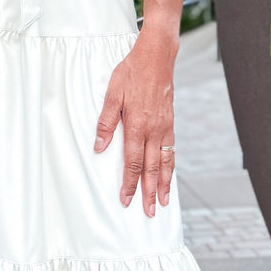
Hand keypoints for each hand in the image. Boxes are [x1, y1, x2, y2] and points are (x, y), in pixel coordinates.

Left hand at [94, 27, 177, 215]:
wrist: (156, 57)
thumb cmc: (131, 73)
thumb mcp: (112, 95)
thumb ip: (106, 123)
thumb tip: (99, 148)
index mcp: (137, 126)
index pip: (132, 163)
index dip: (129, 183)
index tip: (126, 200)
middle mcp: (154, 130)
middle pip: (151, 169)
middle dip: (149, 192)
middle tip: (150, 212)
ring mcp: (164, 127)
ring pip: (165, 162)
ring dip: (164, 184)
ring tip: (164, 201)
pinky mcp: (170, 122)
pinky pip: (172, 150)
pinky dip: (171, 166)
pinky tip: (168, 175)